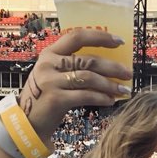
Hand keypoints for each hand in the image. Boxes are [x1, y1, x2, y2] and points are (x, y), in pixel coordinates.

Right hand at [17, 29, 132, 141]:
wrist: (28, 120)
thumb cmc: (47, 95)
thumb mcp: (55, 74)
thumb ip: (74, 66)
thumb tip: (109, 64)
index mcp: (50, 52)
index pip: (77, 36)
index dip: (100, 37)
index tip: (120, 42)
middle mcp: (48, 64)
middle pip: (87, 59)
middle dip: (112, 66)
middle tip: (128, 73)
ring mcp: (50, 81)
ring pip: (88, 78)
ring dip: (110, 84)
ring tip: (124, 90)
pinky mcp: (55, 99)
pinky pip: (85, 95)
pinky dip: (101, 97)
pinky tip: (111, 100)